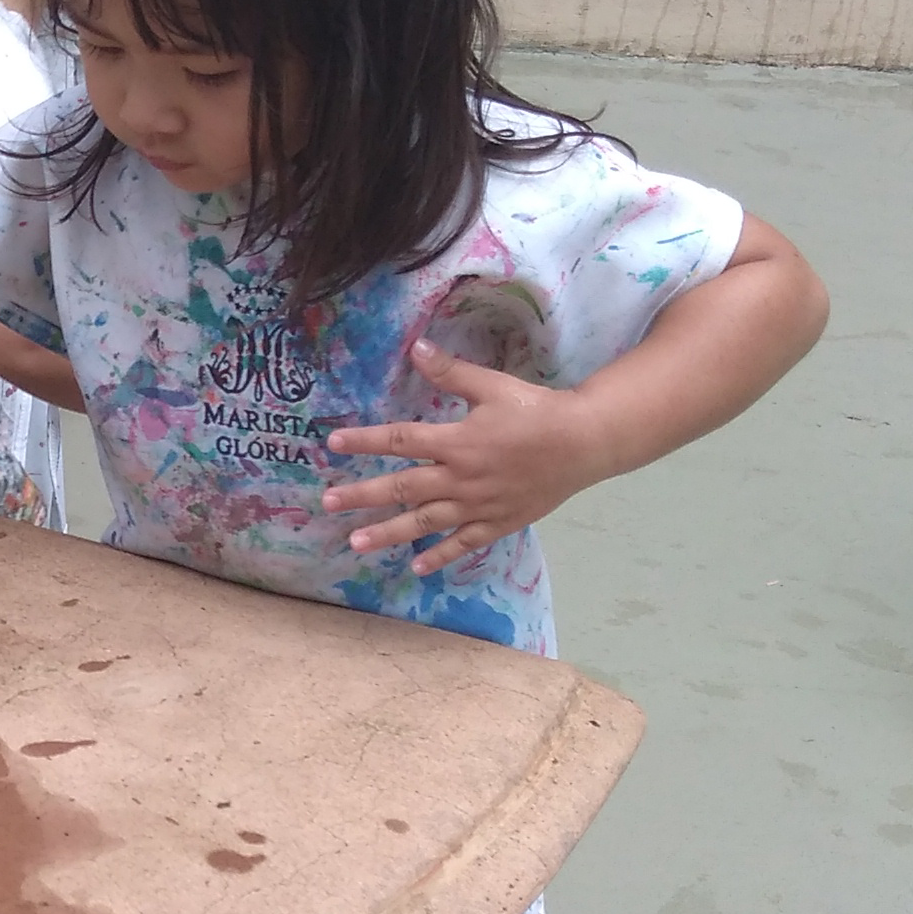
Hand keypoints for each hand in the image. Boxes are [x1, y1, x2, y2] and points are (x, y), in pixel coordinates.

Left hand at [322, 341, 609, 574]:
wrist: (585, 442)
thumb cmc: (537, 410)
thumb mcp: (493, 386)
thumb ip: (451, 372)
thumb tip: (416, 346)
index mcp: (457, 441)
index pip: (401, 440)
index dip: (366, 441)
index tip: (333, 443)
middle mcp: (461, 477)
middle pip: (402, 488)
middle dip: (362, 496)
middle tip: (327, 502)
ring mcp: (478, 505)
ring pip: (425, 522)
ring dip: (388, 534)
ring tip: (355, 544)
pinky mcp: (497, 522)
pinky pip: (463, 543)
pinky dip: (440, 556)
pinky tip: (417, 567)